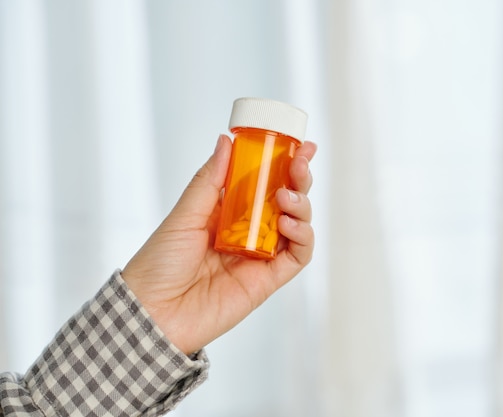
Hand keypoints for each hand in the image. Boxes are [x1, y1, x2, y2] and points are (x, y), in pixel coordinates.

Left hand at [121, 135, 316, 354]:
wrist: (153, 313)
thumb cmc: (159, 264)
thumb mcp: (184, 215)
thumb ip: (210, 181)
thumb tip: (226, 141)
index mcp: (226, 212)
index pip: (262, 182)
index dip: (283, 163)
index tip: (299, 145)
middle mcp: (247, 232)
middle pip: (285, 200)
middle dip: (298, 178)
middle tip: (302, 163)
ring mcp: (259, 255)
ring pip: (297, 225)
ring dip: (302, 205)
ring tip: (288, 196)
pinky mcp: (268, 280)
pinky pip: (298, 256)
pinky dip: (302, 237)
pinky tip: (289, 224)